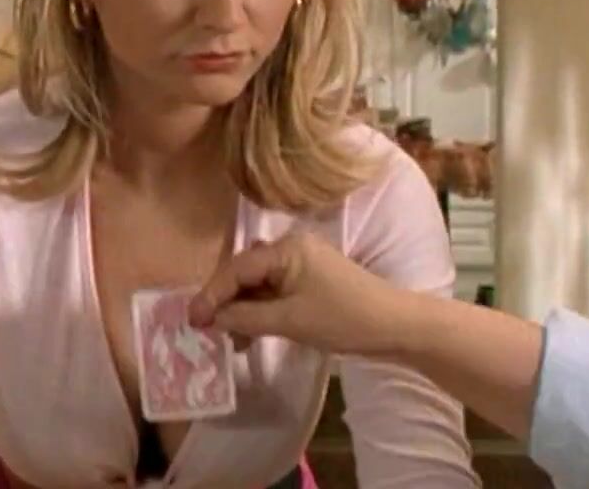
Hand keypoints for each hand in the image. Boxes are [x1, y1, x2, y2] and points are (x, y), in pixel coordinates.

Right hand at [187, 233, 405, 356]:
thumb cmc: (343, 318)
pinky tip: (249, 333)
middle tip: (203, 330)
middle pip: (244, 273)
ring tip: (227, 339)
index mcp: (286, 248)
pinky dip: (260, 311)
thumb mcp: (290, 321)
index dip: (210, 295)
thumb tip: (212, 319)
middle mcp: (292, 248)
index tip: (192, 321)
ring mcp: (303, 264)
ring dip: (241, 310)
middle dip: (223, 302)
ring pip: (258, 285)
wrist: (396, 326)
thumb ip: (246, 317)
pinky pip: (275, 292)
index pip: (236, 268)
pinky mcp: (312, 282)